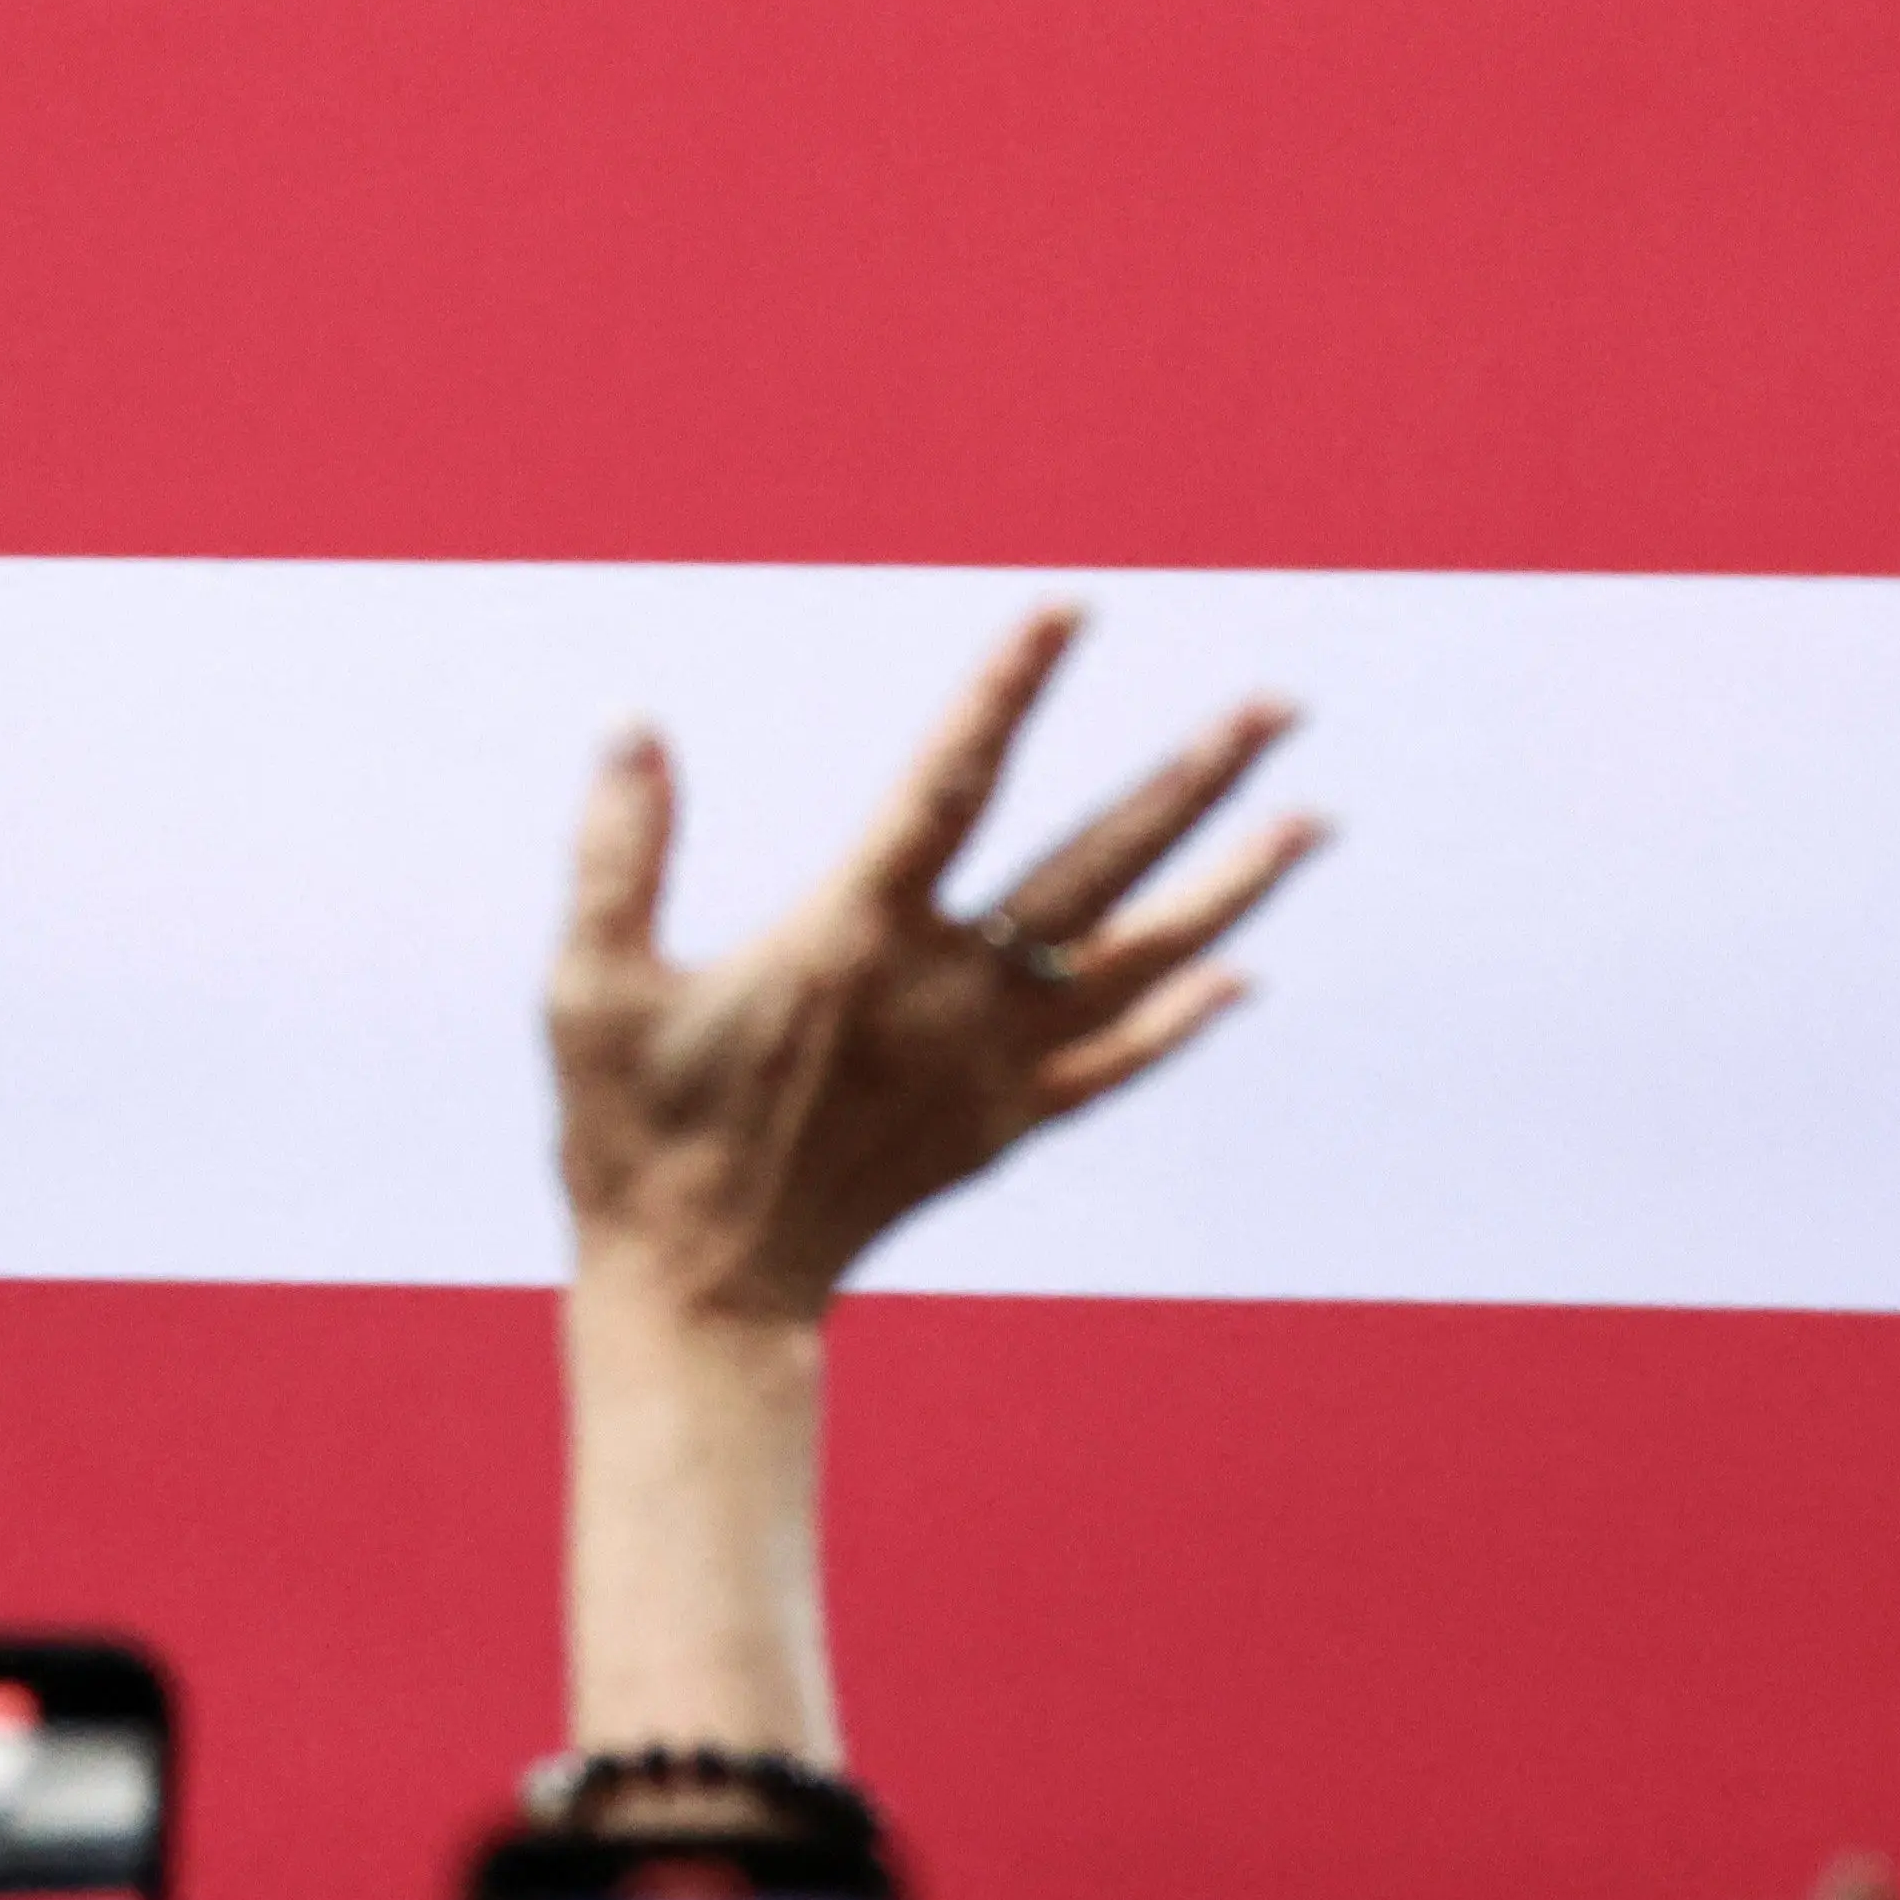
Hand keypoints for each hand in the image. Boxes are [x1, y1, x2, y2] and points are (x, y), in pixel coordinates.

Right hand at [554, 605, 1325, 1323]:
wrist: (706, 1291)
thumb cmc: (633, 1136)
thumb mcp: (588, 990)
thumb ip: (615, 853)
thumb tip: (636, 727)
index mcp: (852, 940)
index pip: (949, 785)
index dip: (1009, 691)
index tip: (1068, 609)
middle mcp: (945, 995)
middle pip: (1097, 865)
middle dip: (1192, 779)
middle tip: (1280, 706)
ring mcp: (988, 1067)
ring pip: (1141, 963)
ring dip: (1230, 887)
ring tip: (1310, 819)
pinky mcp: (1002, 1128)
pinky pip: (1119, 1064)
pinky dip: (1185, 1017)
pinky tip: (1240, 977)